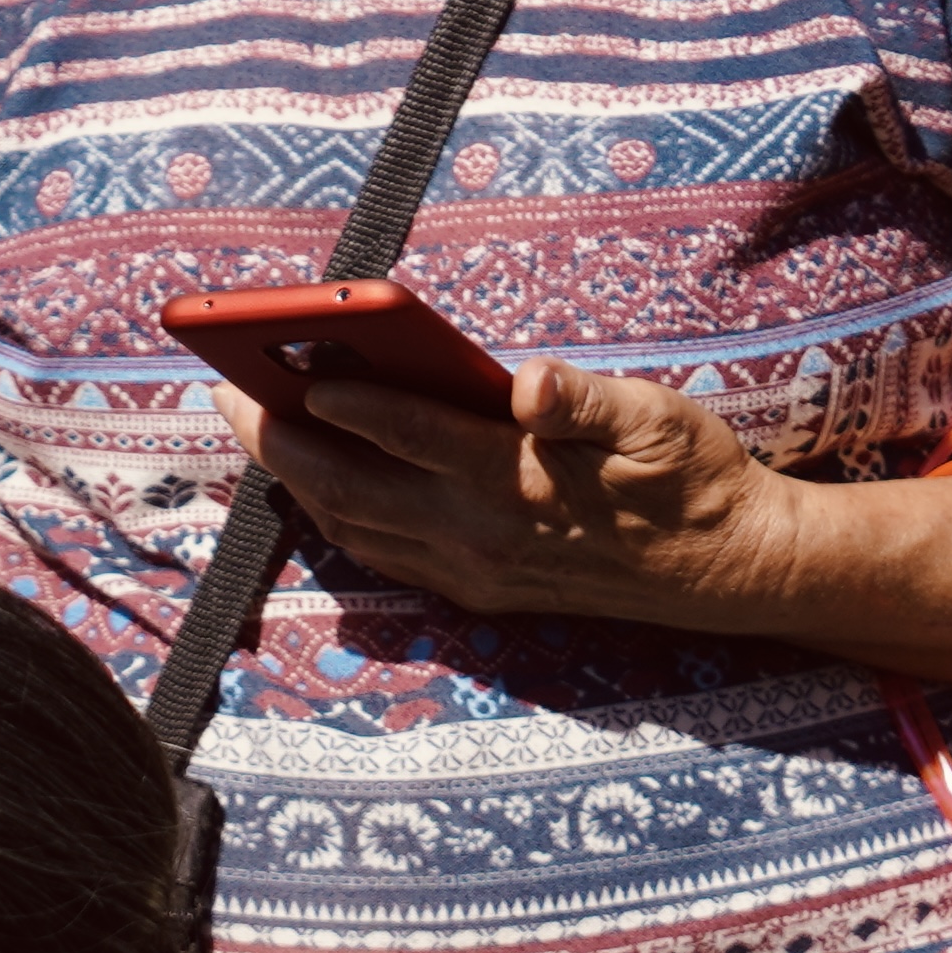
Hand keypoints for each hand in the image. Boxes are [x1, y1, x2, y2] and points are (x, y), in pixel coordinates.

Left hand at [236, 354, 784, 626]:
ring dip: (292, 476)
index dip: (349, 400)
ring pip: (352, 524)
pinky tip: (312, 482)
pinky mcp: (473, 587)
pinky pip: (379, 552)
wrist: (724, 568)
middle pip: (351, 485)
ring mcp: (469, 568)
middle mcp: (478, 534)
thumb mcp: (657, 419)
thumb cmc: (691, 476)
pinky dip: (333, 515)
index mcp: (518, 481)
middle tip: (227, 389)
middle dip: (280, 437)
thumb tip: (533, 383)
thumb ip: (584, 400)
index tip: (298, 365)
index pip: (411, 434)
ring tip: (253, 426)